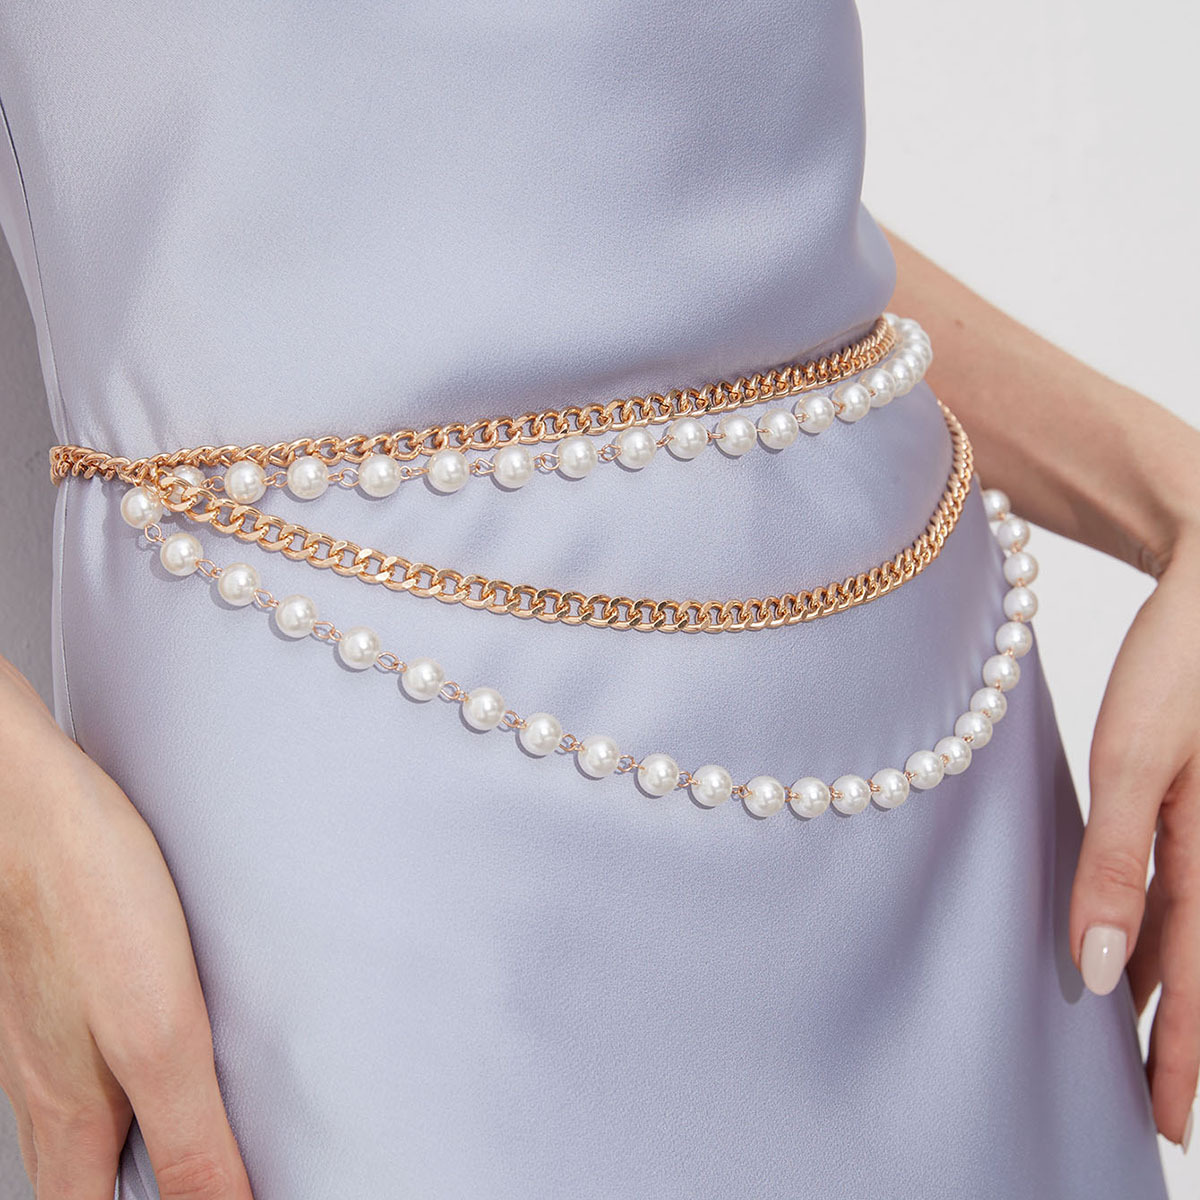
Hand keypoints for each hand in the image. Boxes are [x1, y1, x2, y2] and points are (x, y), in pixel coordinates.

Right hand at [0, 657, 253, 1197]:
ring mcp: (46, 1036)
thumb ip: (191, 1141)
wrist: (31, 806)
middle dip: (145, 1190)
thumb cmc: (87, 902)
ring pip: (85, 1125)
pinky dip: (129, 1082)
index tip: (214, 1198)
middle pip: (84, 1182)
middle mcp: (47, 1088)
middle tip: (213, 1172)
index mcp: (70, 1120)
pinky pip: (88, 1064)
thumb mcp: (159, 1037)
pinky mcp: (59, 987)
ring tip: (201, 1135)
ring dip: (136, 1145)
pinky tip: (162, 1048)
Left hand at [1070, 533, 1199, 1149]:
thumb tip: (1098, 971)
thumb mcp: (1137, 762)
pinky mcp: (1199, 805)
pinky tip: (1133, 949)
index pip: (1199, 980)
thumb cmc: (1179, 664)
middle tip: (1166, 1114)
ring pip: (1193, 933)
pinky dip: (1160, 931)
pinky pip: (1184, 887)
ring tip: (1144, 1050)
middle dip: (1184, 1042)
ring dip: (1169, 991)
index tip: (1172, 1126)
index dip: (1184, 1056)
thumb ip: (1119, 864)